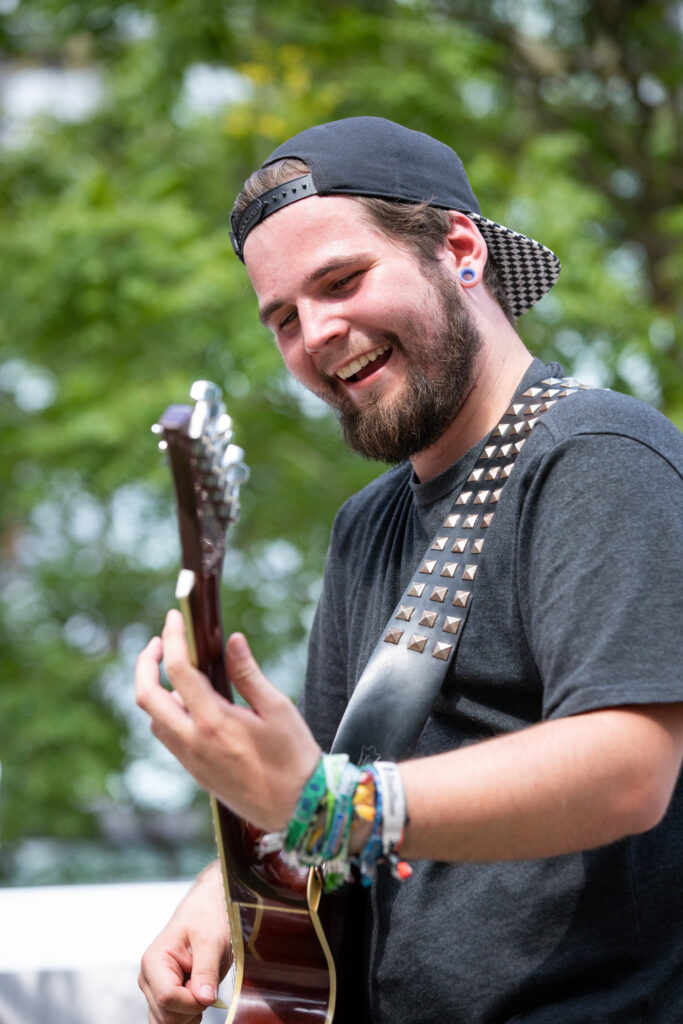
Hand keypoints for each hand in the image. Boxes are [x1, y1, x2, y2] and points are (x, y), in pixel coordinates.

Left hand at [135, 609, 320, 830]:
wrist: (298, 811)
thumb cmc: (294, 758)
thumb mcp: (278, 709)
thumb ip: (248, 674)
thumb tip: (232, 641)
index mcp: (214, 723)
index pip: (179, 671)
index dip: (174, 638)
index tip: (175, 618)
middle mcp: (194, 743)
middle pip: (147, 697)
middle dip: (146, 664)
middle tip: (160, 642)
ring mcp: (191, 761)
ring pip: (154, 719)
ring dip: (155, 690)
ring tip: (176, 668)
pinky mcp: (196, 773)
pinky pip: (168, 737)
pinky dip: (167, 712)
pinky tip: (190, 702)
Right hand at [138, 862, 230, 1023]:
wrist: (208, 908)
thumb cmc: (208, 917)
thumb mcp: (212, 939)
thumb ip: (206, 970)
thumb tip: (204, 999)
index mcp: (154, 961)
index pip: (167, 998)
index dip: (193, 1001)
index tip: (210, 990)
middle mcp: (149, 978)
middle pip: (167, 1016)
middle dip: (192, 1008)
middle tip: (208, 984)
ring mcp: (154, 989)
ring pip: (167, 1022)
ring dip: (190, 1014)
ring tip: (203, 988)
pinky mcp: (164, 996)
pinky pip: (171, 1020)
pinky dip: (187, 1016)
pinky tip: (198, 996)